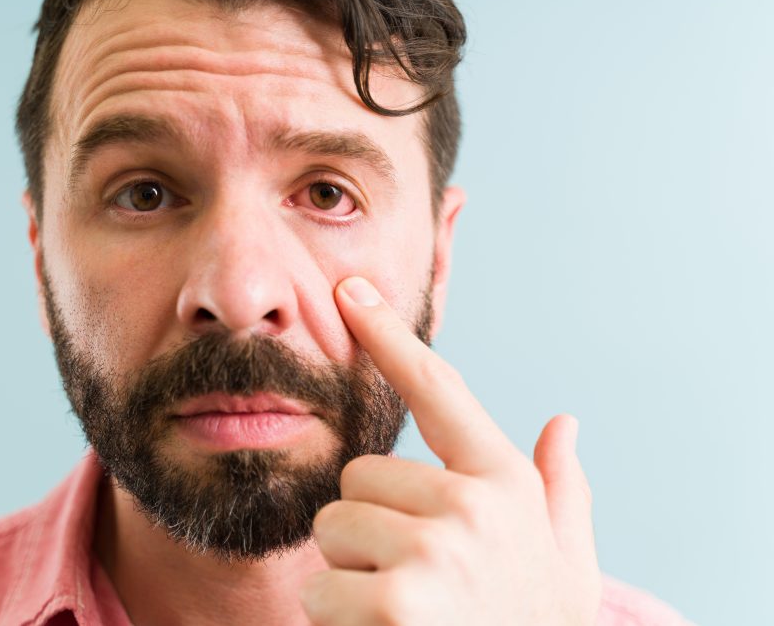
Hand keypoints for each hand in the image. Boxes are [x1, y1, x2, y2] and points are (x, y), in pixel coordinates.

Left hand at [299, 276, 601, 624]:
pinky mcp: (397, 599)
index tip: (348, 292)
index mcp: (506, 483)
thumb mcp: (564, 564)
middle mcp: (475, 504)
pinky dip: (336, 619)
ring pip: (331, 530)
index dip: (387, 335)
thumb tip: (566, 423)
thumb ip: (563, 491)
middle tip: (414, 578)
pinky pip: (319, 585)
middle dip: (369, 528)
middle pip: (358, 478)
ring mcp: (437, 550)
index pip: (437, 389)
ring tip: (402, 611)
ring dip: (350, 576)